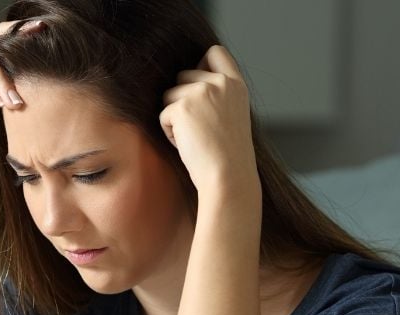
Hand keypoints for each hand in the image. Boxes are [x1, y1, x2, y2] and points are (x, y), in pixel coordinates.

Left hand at [159, 45, 257, 194]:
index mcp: (237, 85)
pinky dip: (169, 132)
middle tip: (199, 128)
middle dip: (181, 100)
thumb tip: (185, 81)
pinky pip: (162, 115)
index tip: (198, 85)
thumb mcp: (232, 115)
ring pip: (169, 95)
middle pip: (183, 76)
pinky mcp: (182, 106)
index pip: (216, 53)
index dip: (201, 63)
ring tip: (195, 138)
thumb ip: (217, 95)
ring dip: (174, 118)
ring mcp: (201, 92)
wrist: (228, 176)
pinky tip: (187, 144)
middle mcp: (220, 83)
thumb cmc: (228, 156)